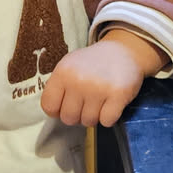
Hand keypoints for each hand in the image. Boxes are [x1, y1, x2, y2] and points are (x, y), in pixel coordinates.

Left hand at [39, 30, 165, 127]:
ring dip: (95, 116)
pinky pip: (107, 121)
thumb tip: (54, 112)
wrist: (124, 50)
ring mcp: (98, 88)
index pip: (48, 107)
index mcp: (62, 72)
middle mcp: (78, 81)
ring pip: (88, 122)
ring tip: (100, 101)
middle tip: (87, 103)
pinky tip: (111, 104)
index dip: (58, 110)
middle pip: (68, 118)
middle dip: (78, 115)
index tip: (67, 104)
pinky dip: (109, 117)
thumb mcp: (69, 66)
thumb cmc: (93, 62)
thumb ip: (59, 87)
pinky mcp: (118, 95)